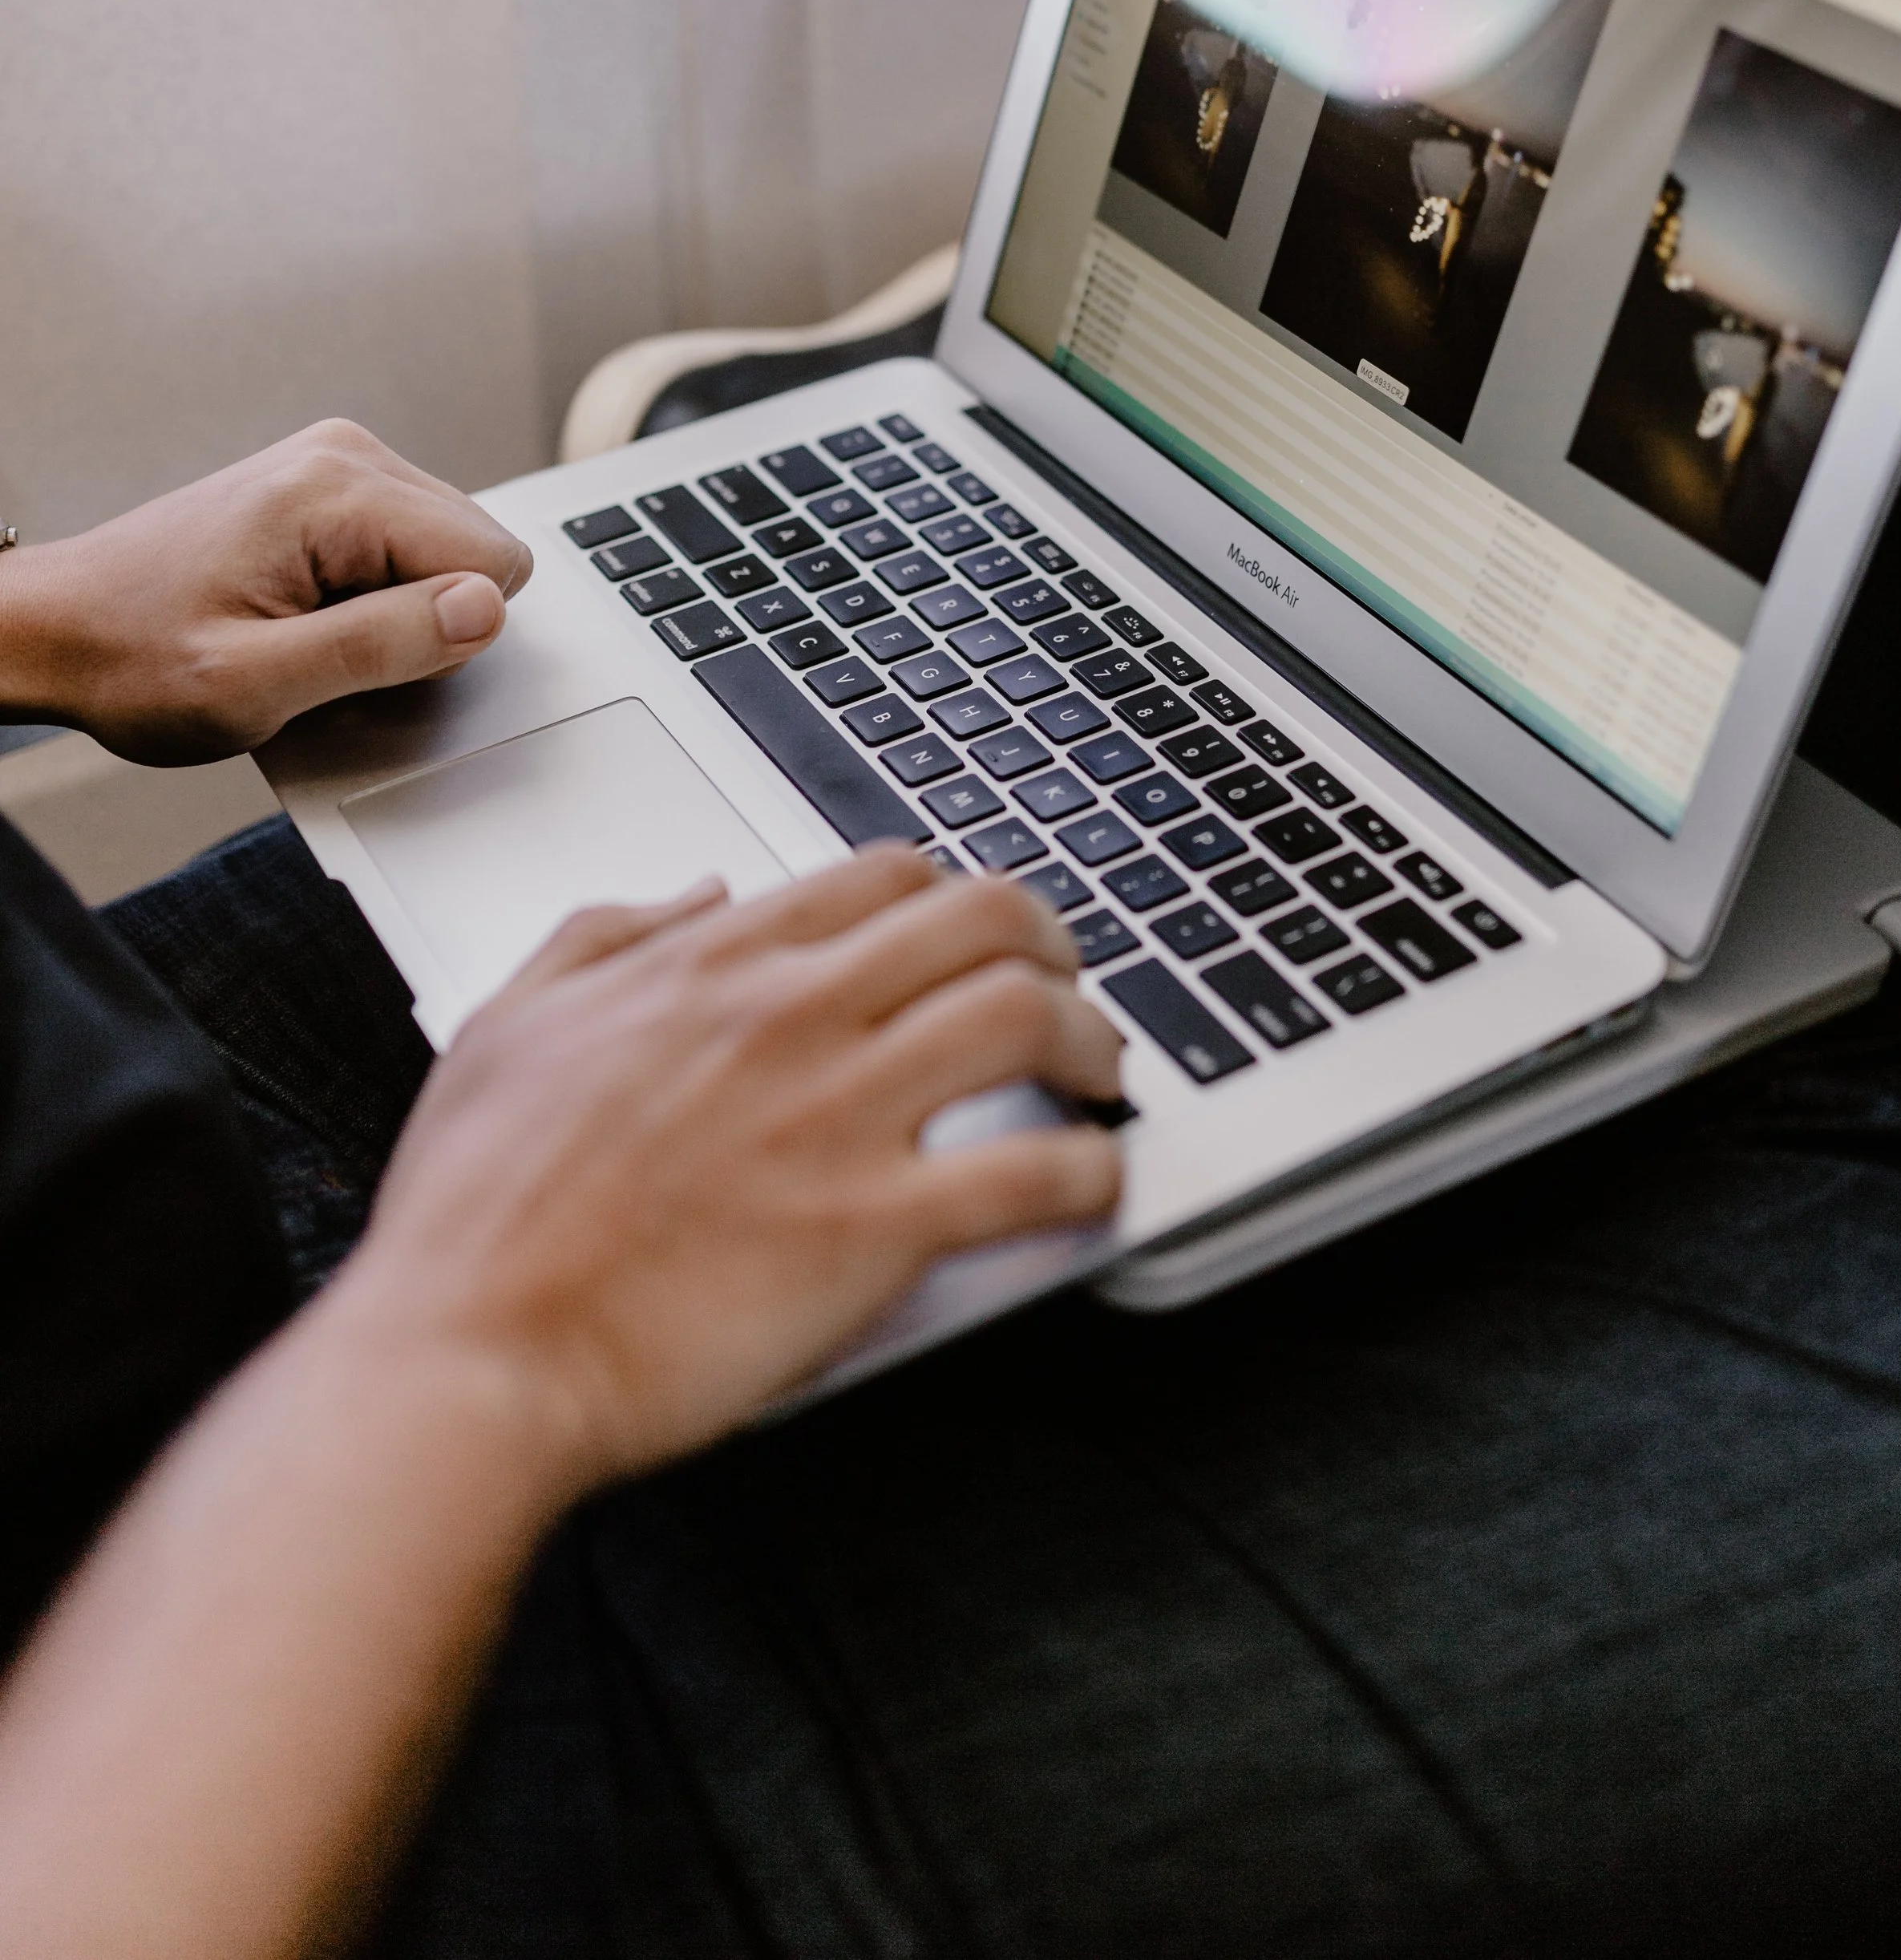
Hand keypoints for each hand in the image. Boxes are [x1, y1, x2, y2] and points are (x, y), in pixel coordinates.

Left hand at [0, 420, 530, 760]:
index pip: (493, 562)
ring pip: (449, 550)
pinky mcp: (330, 481)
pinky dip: (372, 591)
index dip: (440, 637)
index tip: (355, 656)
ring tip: (304, 627)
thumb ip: (379, 646)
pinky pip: (408, 545)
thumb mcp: (254, 684)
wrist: (60, 628)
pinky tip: (304, 609)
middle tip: (322, 646)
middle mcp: (346, 454)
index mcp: (335, 490)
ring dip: (395, 607)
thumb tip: (483, 609)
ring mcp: (339, 460)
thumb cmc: (135, 658)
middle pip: (477, 550)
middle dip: (422, 618)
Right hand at [334, 848, 1125, 1488]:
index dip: (952, 896)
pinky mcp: (875, 1228)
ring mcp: (839, 1116)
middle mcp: (790, 1016)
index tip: (974, 935)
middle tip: (1068, 983)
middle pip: (981, 917)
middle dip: (1049, 940)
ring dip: (1091, 1038)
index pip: (882, 877)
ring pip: (1027, 1017)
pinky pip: (1031, 1175)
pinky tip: (1094, 1183)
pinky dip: (1090, 1173)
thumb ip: (604, 938)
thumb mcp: (510, 1025)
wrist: (470, 1353)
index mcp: (711, 966)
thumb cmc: (474, 1216)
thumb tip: (693, 894)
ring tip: (1101, 1075)